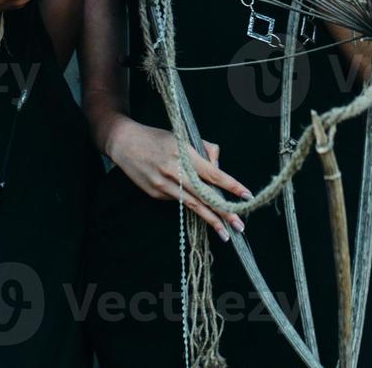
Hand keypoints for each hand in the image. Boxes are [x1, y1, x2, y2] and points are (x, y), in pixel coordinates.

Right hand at [104, 117, 253, 240]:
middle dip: (224, 212)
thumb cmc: (158, 138)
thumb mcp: (183, 137)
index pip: (213, 173)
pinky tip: (197, 207)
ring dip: (210, 220)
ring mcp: (163, 185)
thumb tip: (219, 169)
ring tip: (225, 234)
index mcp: (184, 154)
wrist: (125, 143)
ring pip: (192, 205)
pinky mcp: (155, 194)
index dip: (231, 186)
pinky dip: (190, 203)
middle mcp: (174, 171)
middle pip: (204, 195)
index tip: (247, 196)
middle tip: (240, 225)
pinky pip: (179, 200)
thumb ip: (204, 150)